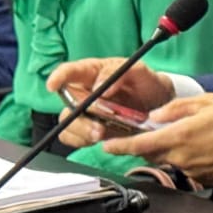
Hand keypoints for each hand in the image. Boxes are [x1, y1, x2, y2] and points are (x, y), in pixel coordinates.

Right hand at [48, 58, 175, 147]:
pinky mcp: (88, 129)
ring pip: (67, 123)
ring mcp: (84, 112)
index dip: (58, 77)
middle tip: (96, 125)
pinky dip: (82, 141)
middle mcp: (84, 92)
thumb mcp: (140, 71)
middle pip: (67, 103)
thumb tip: (101, 86)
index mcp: (92, 72)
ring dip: (81, 131)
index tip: (53, 85)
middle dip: (78, 116)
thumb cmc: (146, 83)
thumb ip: (119, 72)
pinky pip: (72, 137)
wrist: (159, 104)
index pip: (69, 71)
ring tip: (101, 134)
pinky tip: (99, 139)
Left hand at [101, 94, 212, 185]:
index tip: (107, 145)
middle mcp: (181, 157)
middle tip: (156, 133)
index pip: (138, 144)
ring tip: (193, 138)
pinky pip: (188, 169)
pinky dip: (190, 159)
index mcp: (178, 136)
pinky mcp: (203, 180)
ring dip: (172, 150)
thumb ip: (177, 108)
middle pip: (151, 154)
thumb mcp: (208, 102)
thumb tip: (157, 114)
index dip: (118, 146)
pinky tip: (208, 148)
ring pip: (170, 161)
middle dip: (148, 144)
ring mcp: (192, 172)